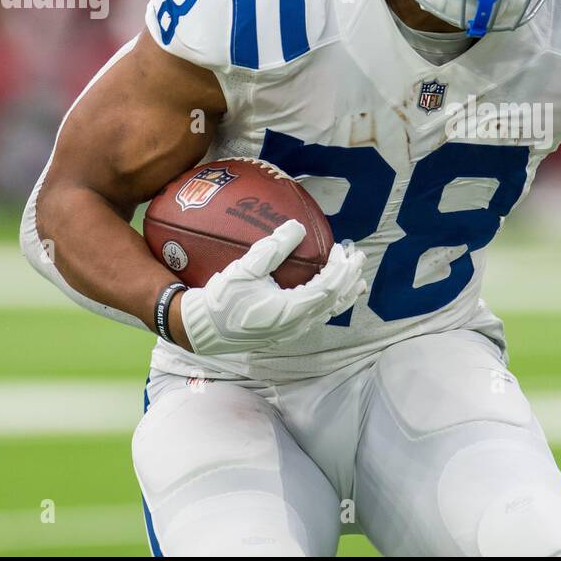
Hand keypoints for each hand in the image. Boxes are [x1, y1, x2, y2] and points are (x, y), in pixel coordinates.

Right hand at [178, 220, 366, 354]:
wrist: (201, 330)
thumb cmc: (220, 300)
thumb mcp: (244, 269)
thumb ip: (272, 248)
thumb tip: (297, 226)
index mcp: (290, 311)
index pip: (328, 288)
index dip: (339, 268)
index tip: (340, 249)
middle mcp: (296, 325)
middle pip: (334, 300)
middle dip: (349, 277)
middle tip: (358, 256)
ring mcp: (291, 332)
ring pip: (328, 312)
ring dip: (344, 292)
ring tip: (358, 280)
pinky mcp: (284, 333)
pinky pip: (317, 317)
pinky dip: (331, 303)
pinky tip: (331, 296)